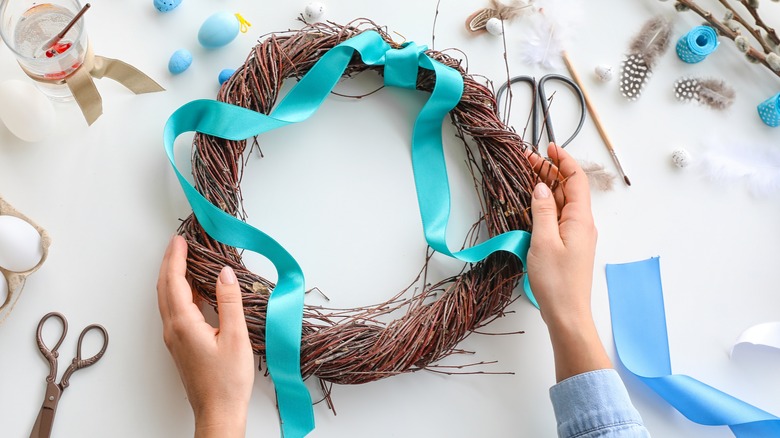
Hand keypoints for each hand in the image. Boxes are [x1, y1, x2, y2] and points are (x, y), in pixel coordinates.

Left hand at [157, 236, 253, 436]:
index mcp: (183, 324)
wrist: (218, 412)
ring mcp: (175, 339)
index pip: (174, 282)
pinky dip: (180, 292)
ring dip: (173, 277)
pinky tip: (193, 290)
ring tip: (184, 260)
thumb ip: (229, 302)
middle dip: (169, 263)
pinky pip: (175, 311)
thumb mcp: (235, 337)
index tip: (179, 240)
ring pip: (167, 300)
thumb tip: (224, 274)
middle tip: (178, 244)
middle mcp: (173, 330)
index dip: (175, 258)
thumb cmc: (228, 381)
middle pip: (164, 288)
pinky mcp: (181, 346)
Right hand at [525, 143, 610, 381]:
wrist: (567, 314)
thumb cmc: (556, 281)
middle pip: (569, 188)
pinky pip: (559, 216)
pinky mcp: (568, 245)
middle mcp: (582, 224)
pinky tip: (533, 202)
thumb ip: (543, 210)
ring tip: (528, 173)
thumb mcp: (543, 241)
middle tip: (528, 159)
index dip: (563, 160)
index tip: (548, 147)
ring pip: (564, 202)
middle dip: (551, 170)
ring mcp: (576, 235)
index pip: (576, 179)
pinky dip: (547, 203)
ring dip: (548, 186)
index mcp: (580, 219)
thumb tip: (541, 187)